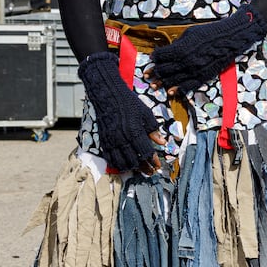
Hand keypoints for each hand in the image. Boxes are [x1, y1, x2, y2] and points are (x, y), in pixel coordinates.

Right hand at [78, 53, 166, 173]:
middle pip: (134, 161)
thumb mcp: (146, 113)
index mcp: (135, 132)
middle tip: (150, 171)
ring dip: (131, 168)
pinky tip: (124, 165)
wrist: (108, 95)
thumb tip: (162, 142)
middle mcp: (122, 139)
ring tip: (139, 169)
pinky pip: (110, 159)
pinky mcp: (104, 141)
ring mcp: (112, 141)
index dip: (153, 161)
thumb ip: (153, 130)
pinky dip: (118, 164)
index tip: (158, 166)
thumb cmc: (129, 103)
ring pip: (122, 163)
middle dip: (144, 168)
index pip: (146, 153)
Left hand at [147, 9, 266, 94]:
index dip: (155, 57)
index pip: (161, 56)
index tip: (152, 58)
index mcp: (180, 49)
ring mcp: (194, 71)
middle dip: (155, 72)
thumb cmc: (209, 33)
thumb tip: (169, 51)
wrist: (229, 39)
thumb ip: (177, 44)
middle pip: (164, 70)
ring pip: (173, 80)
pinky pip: (188, 86)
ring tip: (154, 85)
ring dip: (163, 83)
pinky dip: (178, 90)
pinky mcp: (203, 77)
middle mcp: (186, 62)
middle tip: (148, 74)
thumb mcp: (188, 33)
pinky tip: (171, 92)